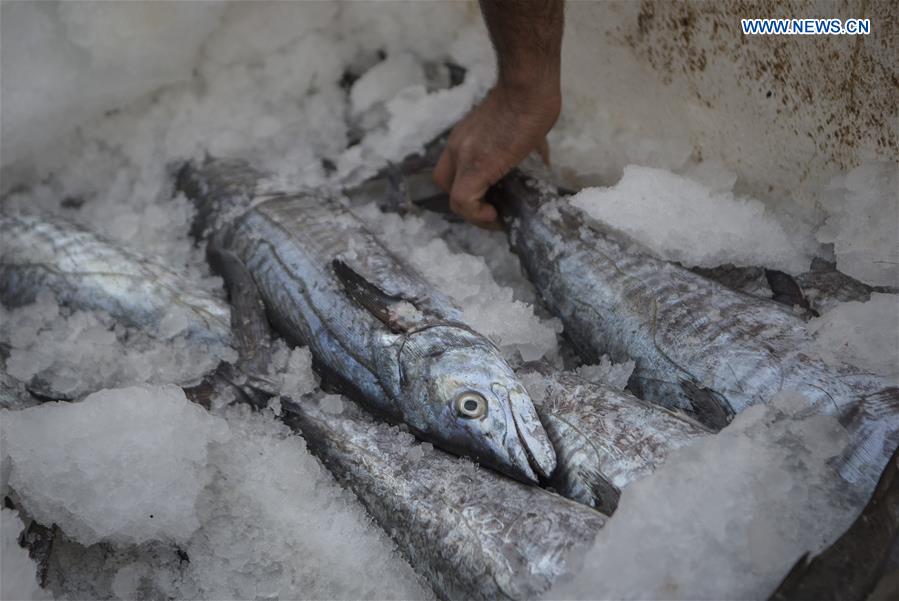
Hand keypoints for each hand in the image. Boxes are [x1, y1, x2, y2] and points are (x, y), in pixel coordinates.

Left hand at [433, 83, 560, 227]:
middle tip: (494, 210)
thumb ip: (526, 148)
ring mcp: (464, 156)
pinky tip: (498, 214)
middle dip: (469, 204)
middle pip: (446, 185)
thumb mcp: (523, 128)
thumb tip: (543, 165)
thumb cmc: (533, 98)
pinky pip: (464, 201)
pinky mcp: (475, 166)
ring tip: (498, 217)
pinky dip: (478, 215)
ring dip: (475, 215)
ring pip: (455, 198)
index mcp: (467, 137)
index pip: (452, 169)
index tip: (494, 198)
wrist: (530, 87)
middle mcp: (458, 147)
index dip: (469, 189)